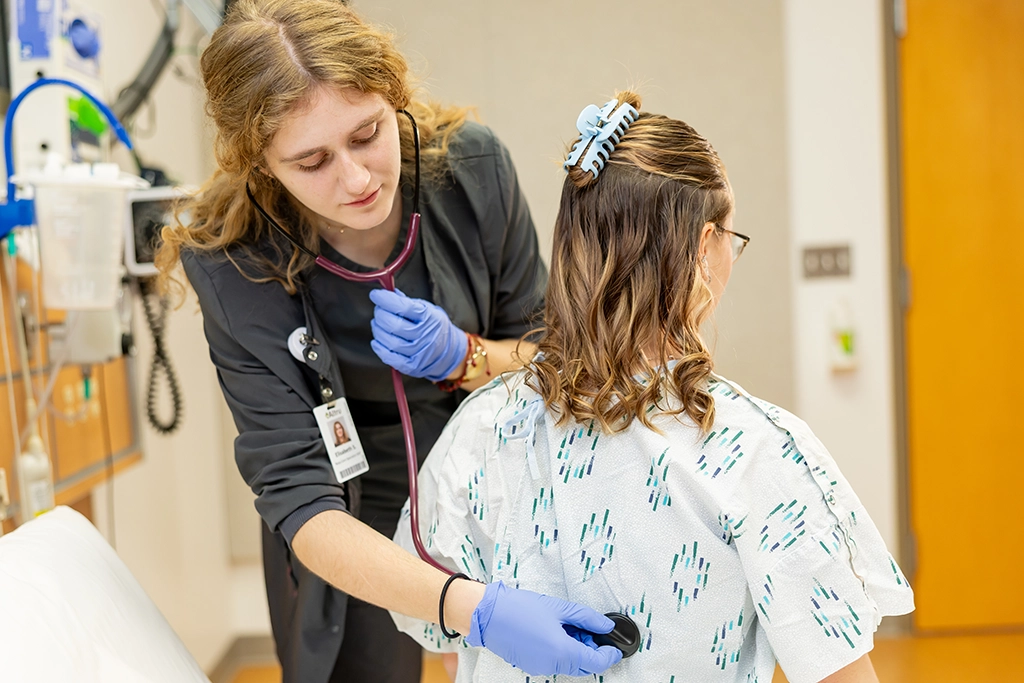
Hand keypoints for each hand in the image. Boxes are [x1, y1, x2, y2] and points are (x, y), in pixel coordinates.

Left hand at [369, 289, 467, 381]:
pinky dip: (380, 349)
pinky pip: (391, 358)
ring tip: (378, 324)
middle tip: (379, 311)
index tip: (375, 295)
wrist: (447, 350)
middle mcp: (425, 336)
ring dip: (378, 331)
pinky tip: (378, 341)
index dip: (385, 300)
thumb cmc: (433, 326)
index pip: (403, 307)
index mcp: (429, 317)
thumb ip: (406, 301)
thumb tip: (388, 293)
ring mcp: (420, 353)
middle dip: (380, 315)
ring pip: (390, 342)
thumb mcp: (426, 309)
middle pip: (394, 325)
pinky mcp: (413, 366)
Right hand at [466, 581, 622, 675]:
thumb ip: (587, 618)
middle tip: (590, 629)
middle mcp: (552, 665)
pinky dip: (562, 651)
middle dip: (592, 650)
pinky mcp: (532, 665)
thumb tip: (605, 625)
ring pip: (569, 665)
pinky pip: (554, 663)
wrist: (488, 614)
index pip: (596, 663)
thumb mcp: (559, 608)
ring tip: (569, 626)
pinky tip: (556, 632)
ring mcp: (540, 668)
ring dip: (576, 650)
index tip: (615, 647)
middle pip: (583, 666)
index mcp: (562, 652)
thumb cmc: (519, 608)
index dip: (610, 656)